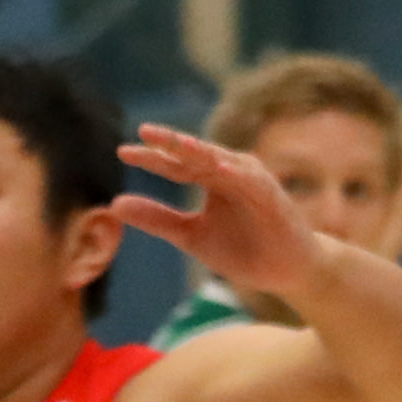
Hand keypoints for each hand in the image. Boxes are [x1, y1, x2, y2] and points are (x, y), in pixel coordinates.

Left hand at [109, 123, 333, 302]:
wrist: (287, 270)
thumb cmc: (242, 248)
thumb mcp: (189, 235)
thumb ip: (156, 218)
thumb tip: (114, 205)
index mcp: (210, 180)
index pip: (175, 165)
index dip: (150, 158)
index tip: (122, 151)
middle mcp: (231, 173)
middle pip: (196, 154)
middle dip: (171, 142)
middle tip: (144, 131)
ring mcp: (253, 182)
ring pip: (224, 160)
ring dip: (202, 150)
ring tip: (176, 142)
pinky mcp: (273, 197)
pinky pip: (254, 182)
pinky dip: (238, 174)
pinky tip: (219, 168)